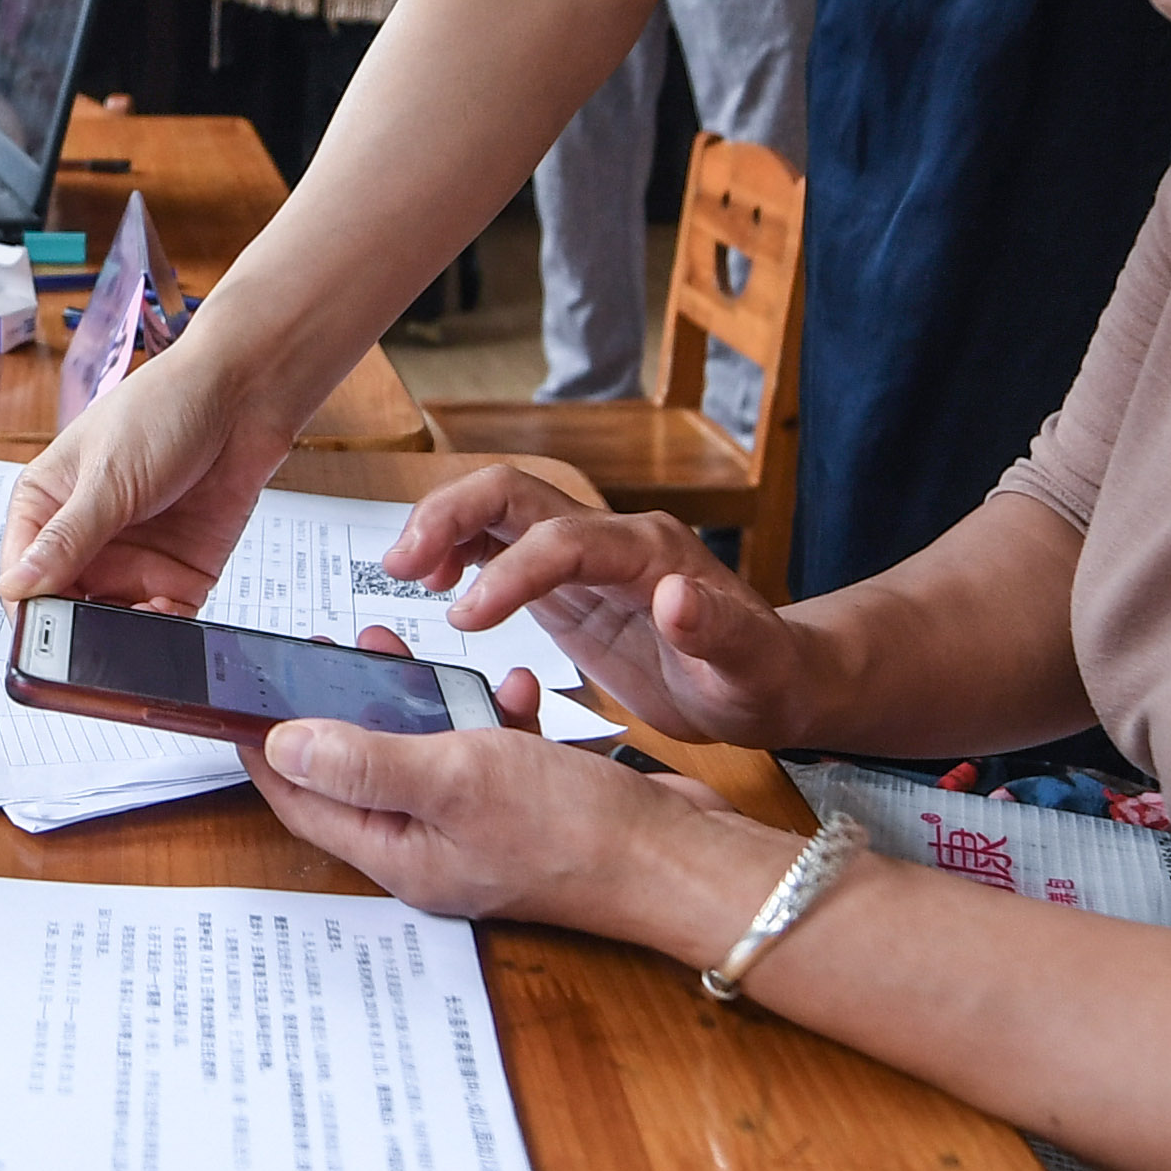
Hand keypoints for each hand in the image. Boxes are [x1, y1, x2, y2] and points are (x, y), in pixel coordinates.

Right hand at [0, 331, 301, 614]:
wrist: (244, 396)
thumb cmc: (165, 407)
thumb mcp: (108, 474)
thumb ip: (67, 538)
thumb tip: (17, 586)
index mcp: (45, 506)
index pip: (20, 576)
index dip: (28, 609)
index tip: (43, 633)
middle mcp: (83, 539)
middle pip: (62, 608)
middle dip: (74, 632)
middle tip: (89, 646)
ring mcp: (130, 559)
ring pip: (110, 624)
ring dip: (120, 637)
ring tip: (132, 638)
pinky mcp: (175, 573)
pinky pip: (160, 622)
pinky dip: (162, 632)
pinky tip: (166, 623)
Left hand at [241, 679, 763, 940]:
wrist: (682, 859)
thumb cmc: (576, 830)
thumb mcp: (454, 777)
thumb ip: (365, 761)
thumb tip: (282, 745)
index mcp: (401, 855)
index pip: (306, 802)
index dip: (268, 750)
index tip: (242, 696)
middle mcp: (435, 849)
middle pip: (360, 776)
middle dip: (340, 712)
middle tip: (328, 651)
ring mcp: (484, 832)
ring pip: (426, 760)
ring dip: (414, 705)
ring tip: (401, 652)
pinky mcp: (530, 811)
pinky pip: (492, 757)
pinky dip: (493, 717)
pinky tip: (514, 687)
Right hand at [372, 468, 828, 749]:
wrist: (772, 678)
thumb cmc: (762, 676)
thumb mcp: (751, 669)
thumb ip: (717, 631)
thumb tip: (676, 595)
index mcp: (650, 552)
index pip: (562, 538)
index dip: (507, 571)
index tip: (464, 619)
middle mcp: (612, 538)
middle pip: (515, 493)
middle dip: (451, 516)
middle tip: (398, 565)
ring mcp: (587, 555)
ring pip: (500, 509)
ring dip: (444, 527)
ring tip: (400, 572)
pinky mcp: (570, 582)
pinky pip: (502, 545)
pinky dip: (460, 553)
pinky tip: (431, 583)